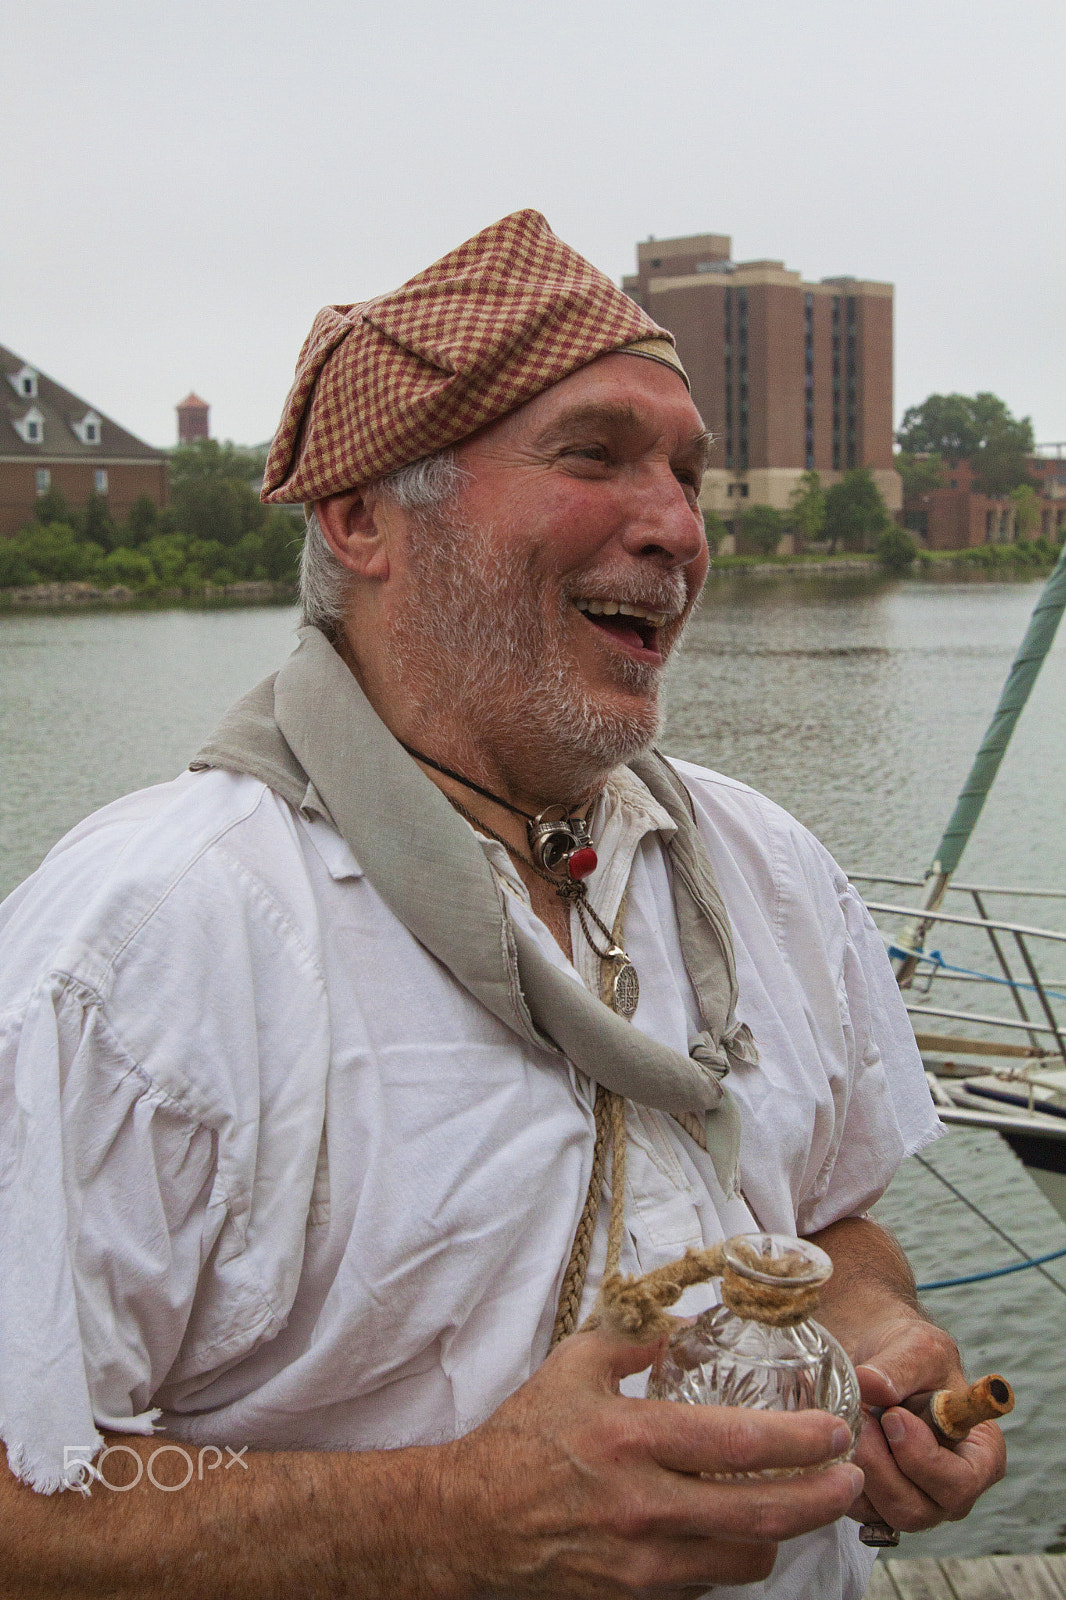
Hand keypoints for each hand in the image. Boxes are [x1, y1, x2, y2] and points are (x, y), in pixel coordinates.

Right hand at [435, 1328, 863, 1599]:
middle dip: (822, 1499)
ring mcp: (644, 1561)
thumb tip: (692, 1324)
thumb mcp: (577, 1365)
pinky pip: (710, 1579)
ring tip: (799, 1504)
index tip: (836, 1432)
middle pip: (762, 1514)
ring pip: (746, 1557)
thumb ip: (639, 1341)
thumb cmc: (526, 1435)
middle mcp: (645, 1505)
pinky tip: (737, 1528)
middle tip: (850, 1479)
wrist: (473, 1520)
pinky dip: (732, 1553)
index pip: (740, 1444)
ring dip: (781, 1531)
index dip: (802, 1442)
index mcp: (632, 1438)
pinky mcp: (637, 1594)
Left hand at [850, 1315, 1006, 1533]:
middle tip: (859, 1417)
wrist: (878, 1361)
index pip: (962, 1482)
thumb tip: (873, 1385)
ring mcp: (916, 1502)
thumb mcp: (915, 1346)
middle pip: (918, 1509)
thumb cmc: (911, 1354)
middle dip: (881, 1465)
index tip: (893, 1416)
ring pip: (885, 1512)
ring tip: (850, 1420)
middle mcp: (953, 1490)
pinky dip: (842, 1474)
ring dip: (860, 1466)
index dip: (925, 1458)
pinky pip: (858, 1508)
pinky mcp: (879, 1505)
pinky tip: (840, 1437)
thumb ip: (900, 1366)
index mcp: (981, 1456)